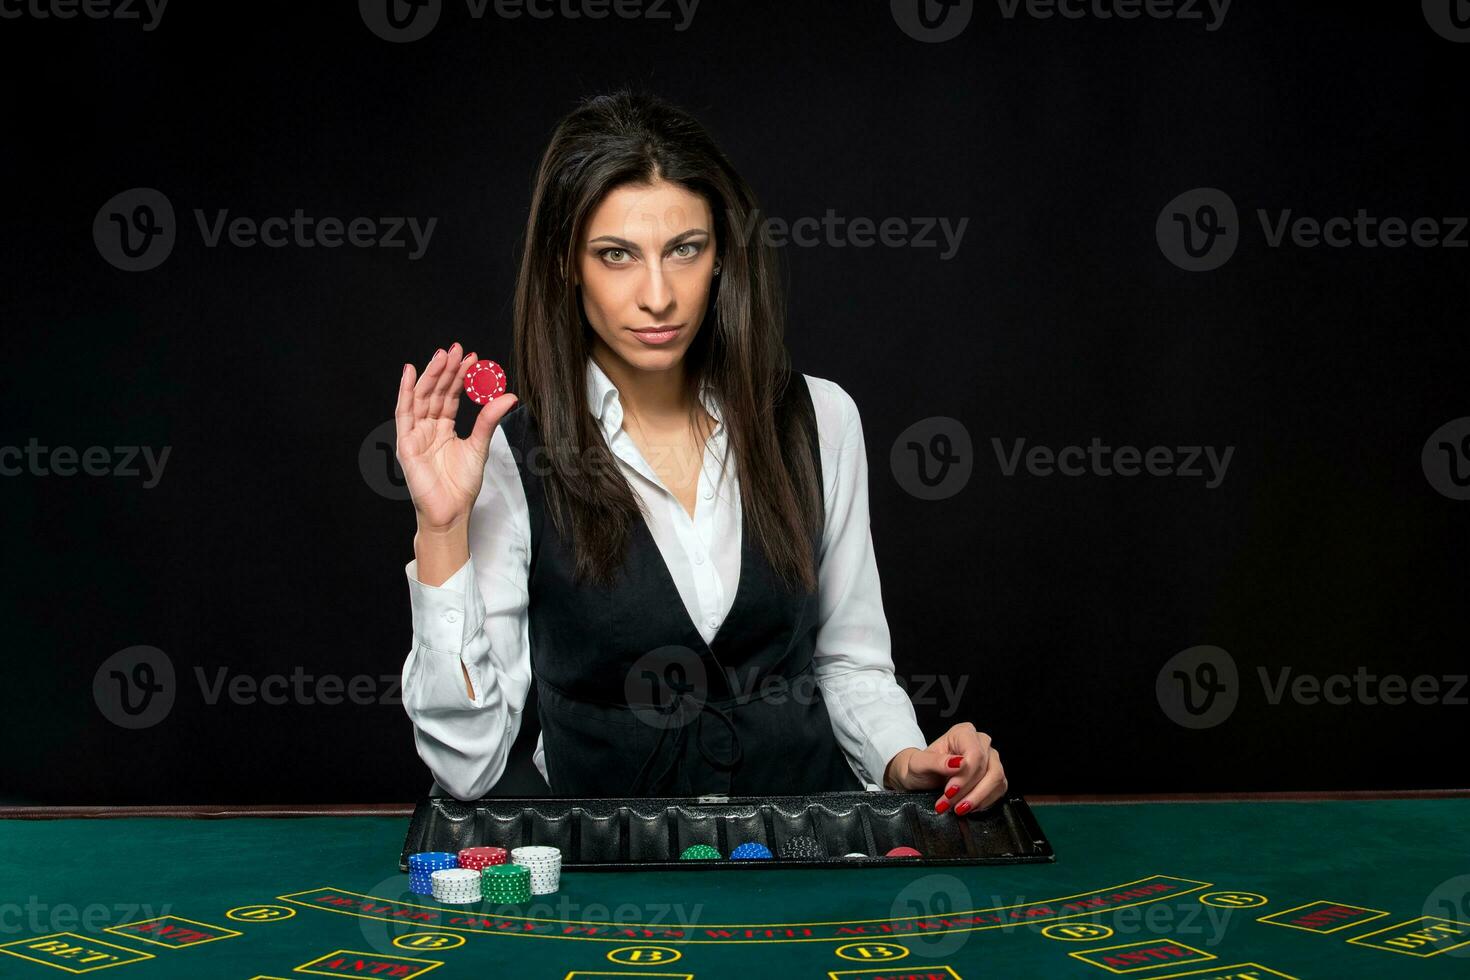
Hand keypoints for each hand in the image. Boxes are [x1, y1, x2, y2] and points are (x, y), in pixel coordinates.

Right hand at [394, 342, 517, 531]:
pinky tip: (411, 372)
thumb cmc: (461, 485)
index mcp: (443, 428)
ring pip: (422, 398)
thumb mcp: (479, 446)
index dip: (461, 377)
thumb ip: (488, 420)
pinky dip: (405, 392)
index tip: (474, 359)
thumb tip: (508, 395)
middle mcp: (427, 428)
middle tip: (459, 350)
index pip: (450, 396)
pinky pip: (404, 413)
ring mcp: (415, 434)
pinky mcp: (406, 443)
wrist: (450, 511)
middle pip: (436, 392)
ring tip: (443, 355)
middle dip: (447, 370)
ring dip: (431, 375)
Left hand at [883, 722, 1006, 816]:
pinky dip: (984, 801)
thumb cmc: (919, 767)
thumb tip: (958, 763)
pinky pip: (999, 789)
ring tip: (957, 808)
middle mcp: (980, 742)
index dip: (965, 776)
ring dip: (976, 798)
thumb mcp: (919, 764)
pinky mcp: (994, 775)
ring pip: (996, 779)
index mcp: (963, 733)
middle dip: (967, 791)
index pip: (975, 754)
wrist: (921, 778)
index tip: (949, 791)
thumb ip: (936, 761)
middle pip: (987, 768)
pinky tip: (968, 805)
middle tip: (948, 803)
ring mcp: (990, 758)